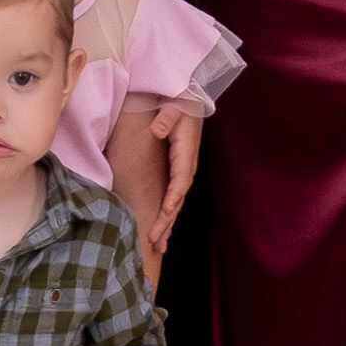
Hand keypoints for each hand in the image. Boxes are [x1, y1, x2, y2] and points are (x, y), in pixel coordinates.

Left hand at [147, 105, 202, 261]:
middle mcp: (186, 164)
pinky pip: (173, 197)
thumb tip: (158, 129)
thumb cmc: (179, 103)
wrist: (188, 99)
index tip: (165, 211)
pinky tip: (162, 231)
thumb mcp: (175, 105)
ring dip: (168, 224)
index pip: (180, 177)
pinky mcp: (177, 171)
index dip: (173, 195)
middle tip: (156, 240)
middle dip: (168, 220)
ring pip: (176, 201)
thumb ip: (167, 117)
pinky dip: (168, 215)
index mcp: (185, 151)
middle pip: (178, 197)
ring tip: (159, 245)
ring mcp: (182, 169)